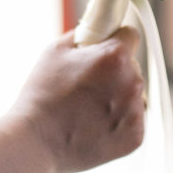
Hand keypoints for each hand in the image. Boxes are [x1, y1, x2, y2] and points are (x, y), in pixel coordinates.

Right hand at [11, 27, 144, 172]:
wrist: (36, 142)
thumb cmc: (42, 94)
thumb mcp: (56, 50)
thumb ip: (84, 34)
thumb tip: (98, 30)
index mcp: (115, 56)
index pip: (129, 36)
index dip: (114, 41)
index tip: (103, 51)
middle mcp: (133, 81)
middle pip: (131, 67)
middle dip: (114, 72)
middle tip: (87, 85)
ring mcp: (136, 111)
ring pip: (134, 94)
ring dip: (118, 97)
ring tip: (88, 109)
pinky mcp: (136, 136)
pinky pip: (132, 120)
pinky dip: (118, 122)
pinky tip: (94, 126)